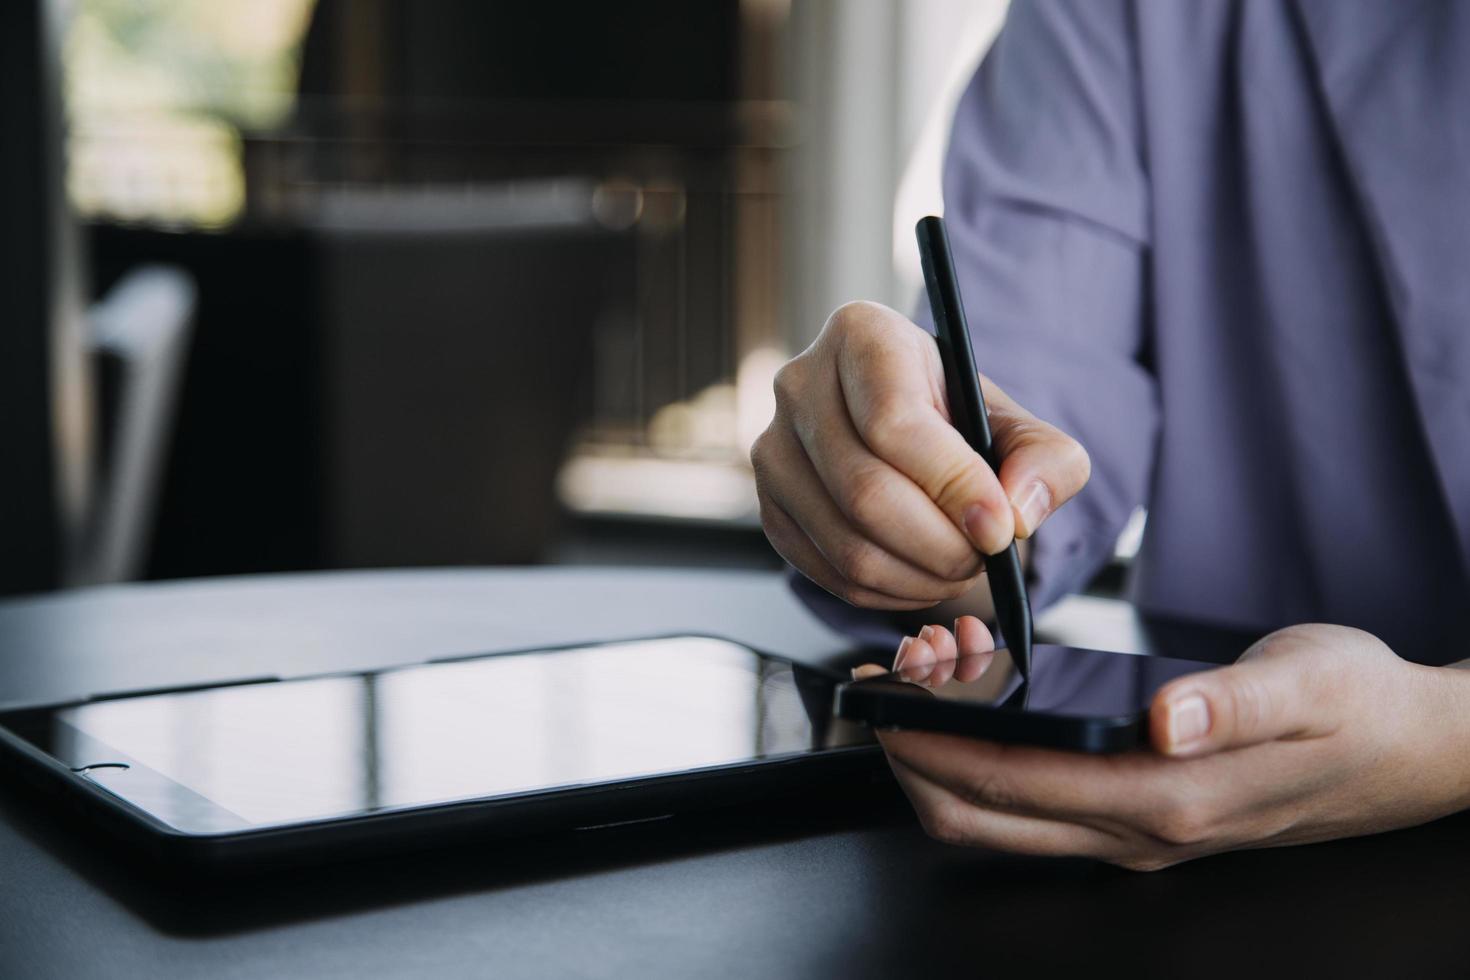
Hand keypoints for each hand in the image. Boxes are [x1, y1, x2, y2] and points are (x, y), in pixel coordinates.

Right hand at [751, 301, 1089, 609]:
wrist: (905, 437)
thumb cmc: (957, 421)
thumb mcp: (1017, 424)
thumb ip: (1046, 459)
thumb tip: (1016, 511)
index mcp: (862, 335)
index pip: (893, 422)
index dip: (952, 485)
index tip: (999, 527)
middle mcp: (800, 384)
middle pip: (865, 491)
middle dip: (941, 544)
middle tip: (984, 554)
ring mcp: (773, 450)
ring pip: (846, 543)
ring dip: (919, 575)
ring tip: (959, 564)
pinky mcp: (770, 508)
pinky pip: (828, 572)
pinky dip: (887, 591)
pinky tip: (921, 574)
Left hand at [861, 622, 1469, 869]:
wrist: (1408, 751)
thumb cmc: (1359, 708)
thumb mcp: (1310, 684)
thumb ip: (1234, 703)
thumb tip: (1165, 717)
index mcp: (1169, 796)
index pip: (1014, 784)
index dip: (935, 747)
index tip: (885, 702)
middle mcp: (1140, 830)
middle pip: (983, 818)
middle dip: (916, 758)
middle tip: (887, 689)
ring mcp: (1137, 832)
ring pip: (1001, 819)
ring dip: (944, 763)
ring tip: (924, 685)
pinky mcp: (1141, 816)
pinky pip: (1035, 806)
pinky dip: (986, 765)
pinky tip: (983, 706)